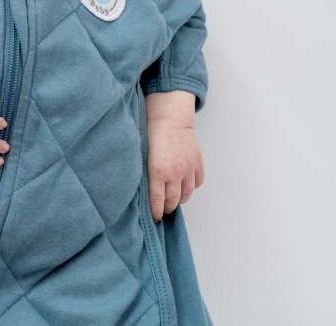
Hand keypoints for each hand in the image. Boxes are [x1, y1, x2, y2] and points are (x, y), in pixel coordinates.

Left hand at [145, 90, 203, 222]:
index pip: (157, 201)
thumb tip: (138, 192)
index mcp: (157, 171)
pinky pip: (197, 183)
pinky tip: (183, 185)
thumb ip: (142, 173)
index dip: (155, 212)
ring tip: (172, 199)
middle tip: (161, 210)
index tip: (153, 218)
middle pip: (172, 201)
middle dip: (166, 208)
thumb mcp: (141, 154)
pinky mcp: (197, 163)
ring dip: (178, 199)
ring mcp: (188, 168)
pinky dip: (191, 187)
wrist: (168, 117)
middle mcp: (175, 172)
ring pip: (186, 195)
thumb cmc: (149, 133)